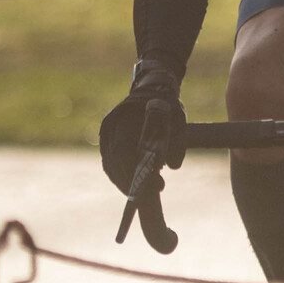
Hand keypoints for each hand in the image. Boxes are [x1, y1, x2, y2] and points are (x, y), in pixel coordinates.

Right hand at [99, 61, 185, 191]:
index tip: (153, 185)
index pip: (123, 150)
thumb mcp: (178, 117)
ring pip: (110, 166)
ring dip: (125, 183)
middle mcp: (109, 127)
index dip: (134, 172)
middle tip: (152, 194)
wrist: (151, 88)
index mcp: (123, 117)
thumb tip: (173, 167)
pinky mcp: (107, 141)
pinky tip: (134, 186)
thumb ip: (177, 140)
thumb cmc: (166, 104)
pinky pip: (110, 164)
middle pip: (114, 163)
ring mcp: (105, 134)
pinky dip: (121, 177)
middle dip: (131, 183)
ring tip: (145, 194)